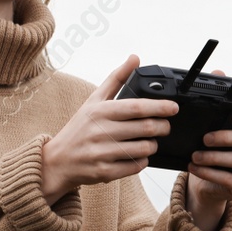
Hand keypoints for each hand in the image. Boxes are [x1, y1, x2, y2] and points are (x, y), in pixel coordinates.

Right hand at [39, 55, 175, 204]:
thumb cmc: (79, 128)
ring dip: (153, 145)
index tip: (174, 107)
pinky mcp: (104, 172)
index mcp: (99, 112)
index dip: (159, 107)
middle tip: (165, 126)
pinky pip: (136, 166)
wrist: (57, 161)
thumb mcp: (94, 101)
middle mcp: (100, 132)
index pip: (136, 107)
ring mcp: (102, 153)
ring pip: (144, 148)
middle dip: (162, 127)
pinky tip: (138, 155)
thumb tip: (135, 58)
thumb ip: (116, 79)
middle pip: (145, 128)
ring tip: (150, 140)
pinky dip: (143, 160)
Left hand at [183, 71, 231, 228]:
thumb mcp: (213, 124)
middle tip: (205, 137)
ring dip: (214, 157)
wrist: (208, 181)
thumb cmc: (213, 148)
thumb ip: (219, 99)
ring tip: (195, 155)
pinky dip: (210, 173)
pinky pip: (230, 179)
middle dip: (226, 137)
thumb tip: (218, 71)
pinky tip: (195, 167)